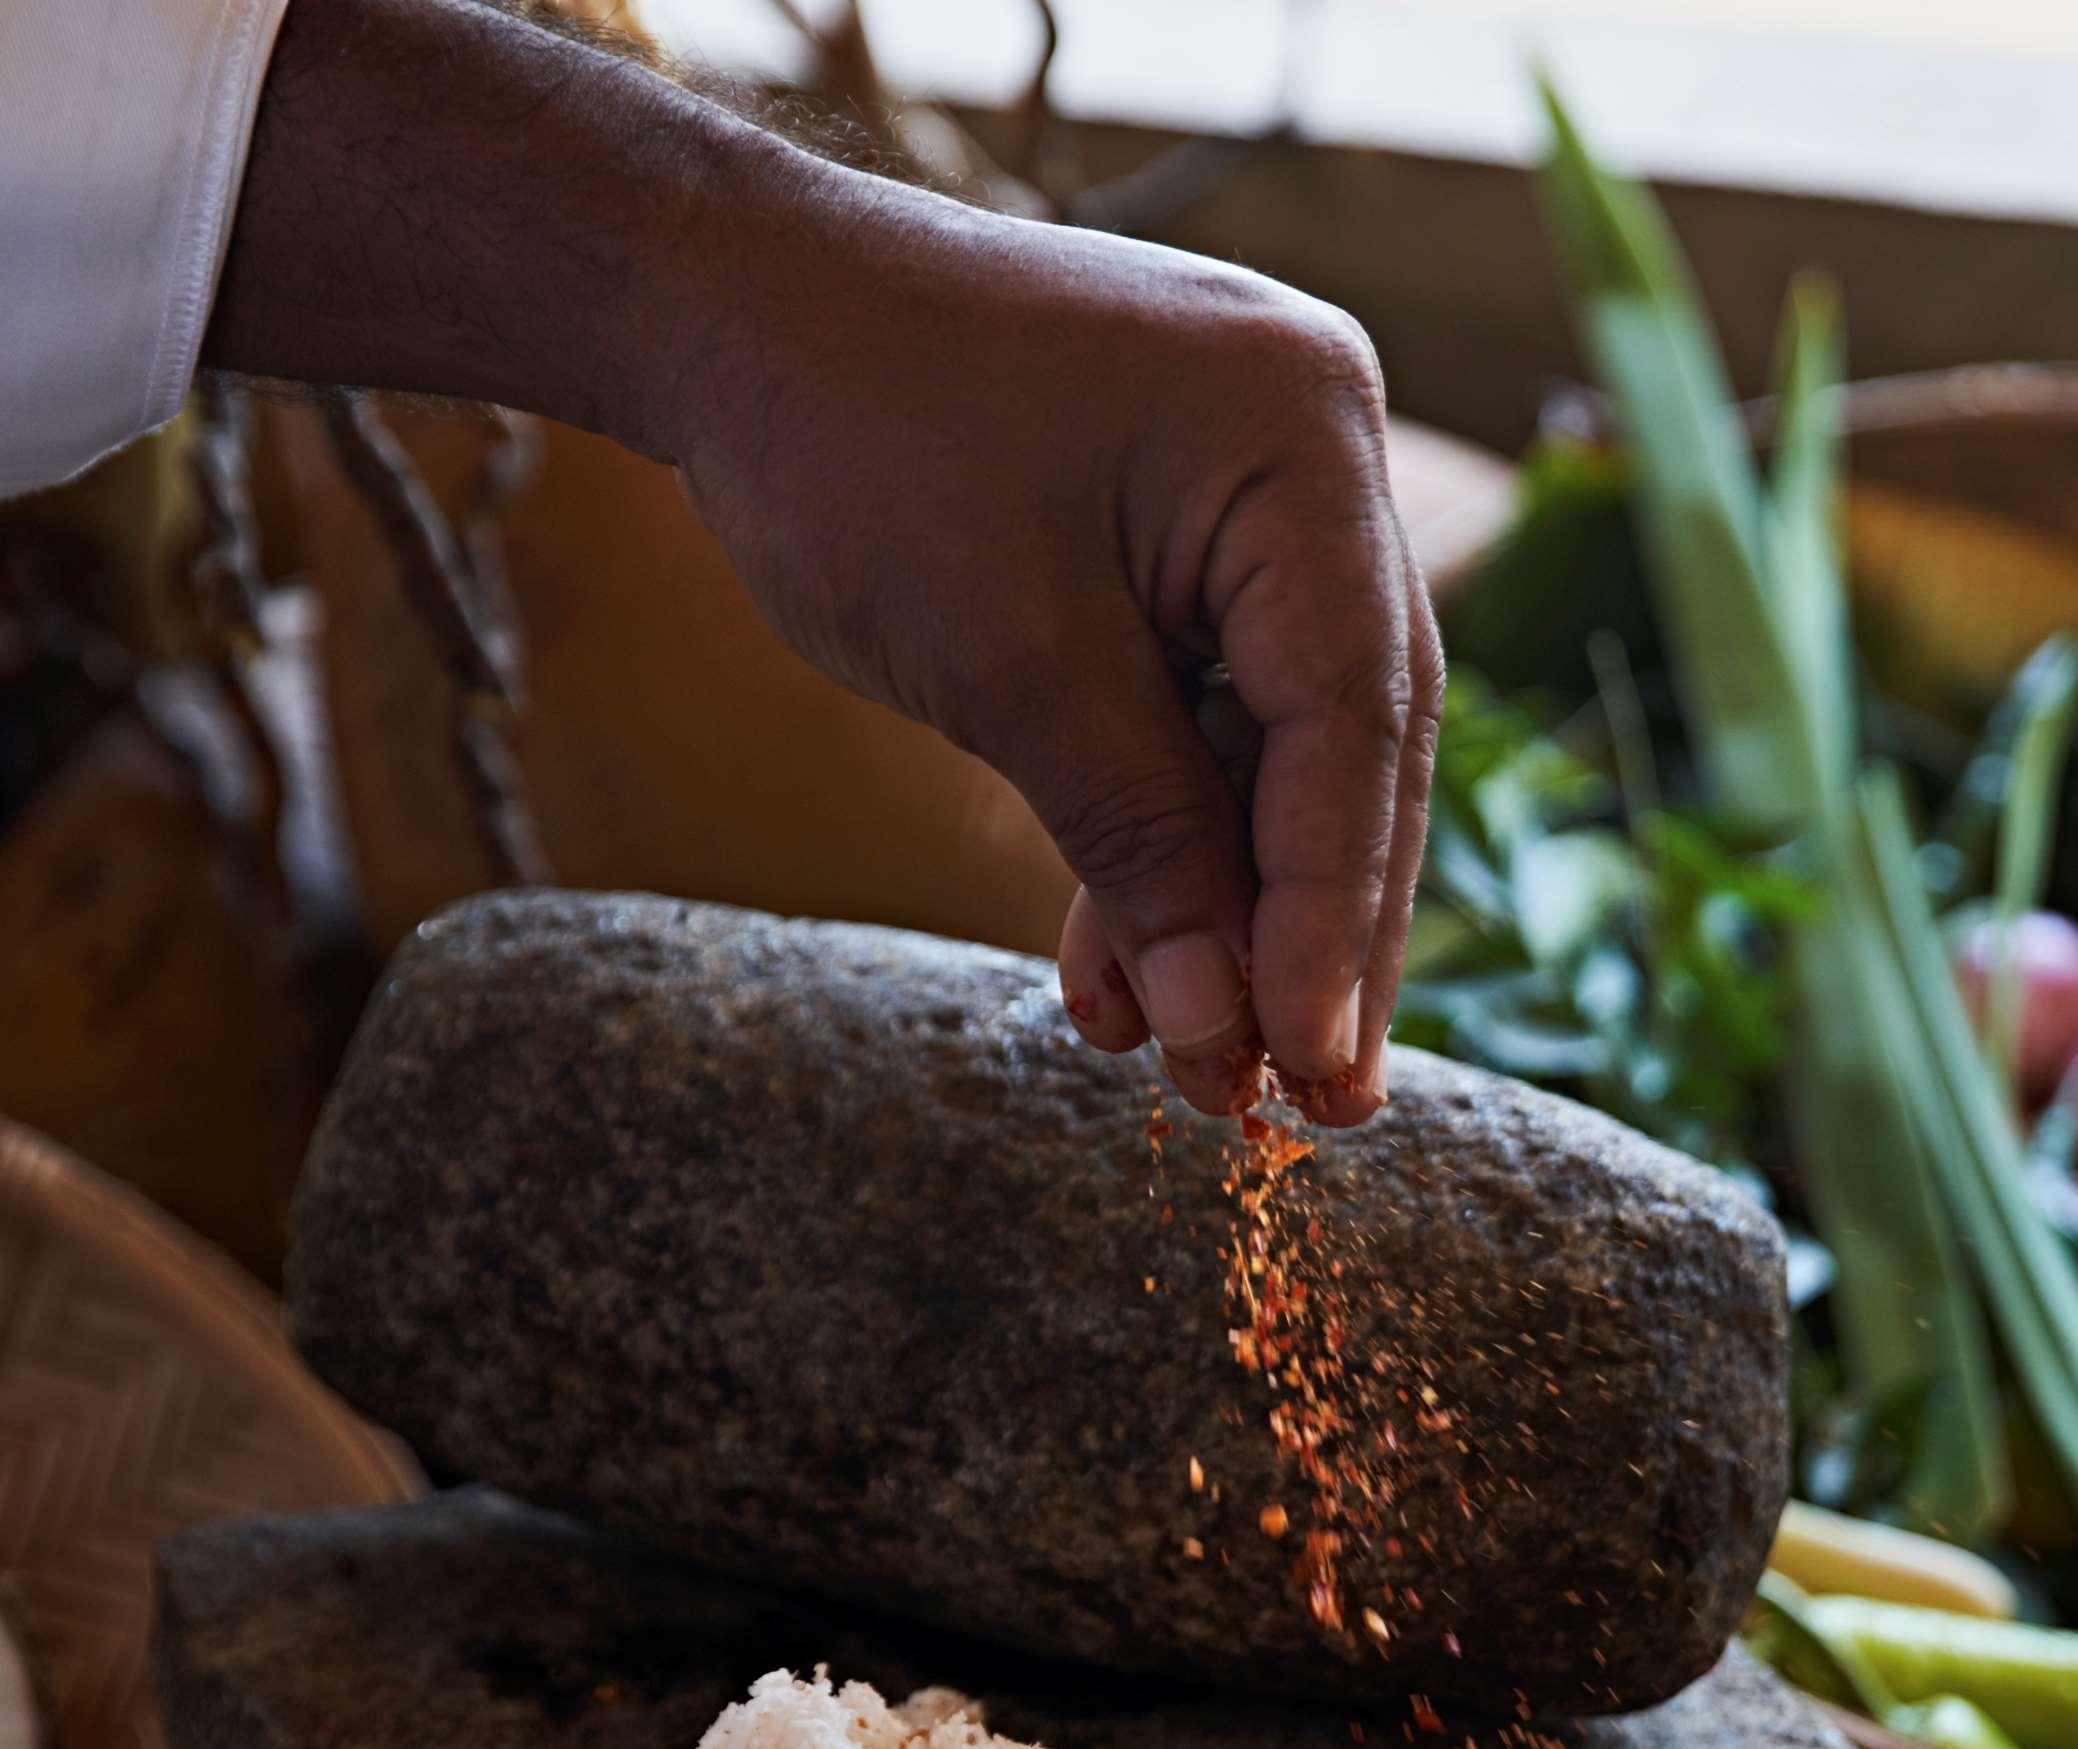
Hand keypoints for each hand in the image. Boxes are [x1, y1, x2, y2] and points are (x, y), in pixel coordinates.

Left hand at [659, 209, 1438, 1123]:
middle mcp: (1314, 454)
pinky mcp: (1186, 542)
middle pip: (1349, 742)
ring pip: (1276, 749)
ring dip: (1226, 912)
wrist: (725, 307)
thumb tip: (1223, 1026)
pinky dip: (1159, 838)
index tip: (1318, 1065)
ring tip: (1195, 1072)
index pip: (1353, 714)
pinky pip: (1203, 714)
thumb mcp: (1000, 662)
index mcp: (1298, 438)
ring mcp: (1255, 494)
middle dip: (1313, 937)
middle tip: (1309, 1111)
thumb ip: (1135, 842)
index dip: (1337, 908)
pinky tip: (1118, 974)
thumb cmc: (848, 437)